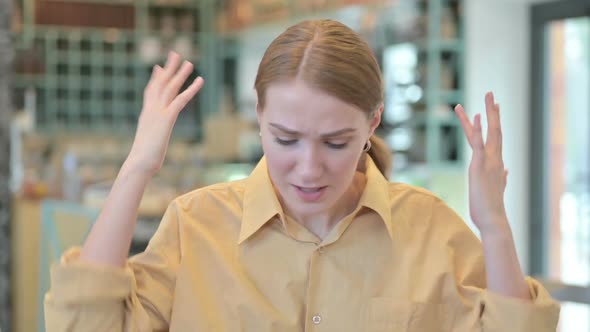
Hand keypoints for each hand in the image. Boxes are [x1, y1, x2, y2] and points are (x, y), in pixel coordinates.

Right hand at [127, 52, 203, 175]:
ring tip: (189, 62)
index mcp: (146, 115)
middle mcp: (151, 110)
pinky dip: (191, 88)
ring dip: (180, 73)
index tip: (159, 67)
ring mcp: (158, 113)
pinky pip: (181, 99)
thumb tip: (149, 142)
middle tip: (175, 54)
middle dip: (168, 69)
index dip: (156, 79)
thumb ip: (150, 138)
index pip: (150, 92)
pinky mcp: (167, 118)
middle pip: (160, 84)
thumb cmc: (142, 160)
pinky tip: (200, 80)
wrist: (139, 164)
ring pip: (170, 87)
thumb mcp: (147, 144)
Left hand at [455, 92, 508, 233]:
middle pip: (494, 130)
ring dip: (486, 113)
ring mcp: (488, 162)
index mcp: (496, 164)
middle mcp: (494, 159)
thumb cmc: (490, 207)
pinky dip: (478, 130)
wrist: (493, 219)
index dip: (492, 123)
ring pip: (488, 132)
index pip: (494, 139)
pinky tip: (476, 116)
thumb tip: (506, 171)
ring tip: (486, 97)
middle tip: (490, 94)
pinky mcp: (479, 166)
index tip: (491, 109)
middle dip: (492, 111)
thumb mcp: (495, 189)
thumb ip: (501, 178)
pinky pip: (478, 144)